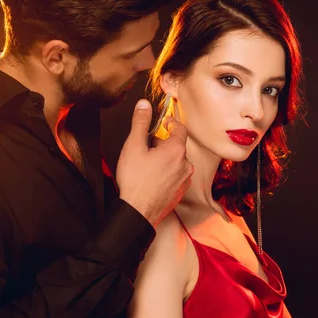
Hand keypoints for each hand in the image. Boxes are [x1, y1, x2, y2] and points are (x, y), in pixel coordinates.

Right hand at [116, 99, 192, 227]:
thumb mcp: (134, 146)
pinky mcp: (180, 192)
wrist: (138, 211)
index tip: (164, 122)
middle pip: (177, 146)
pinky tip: (152, 178)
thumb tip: (144, 105)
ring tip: (147, 164)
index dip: (171, 123)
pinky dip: (167, 173)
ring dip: (165, 159)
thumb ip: (140, 123)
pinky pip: (176, 176)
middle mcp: (184, 165)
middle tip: (147, 146)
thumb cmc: (135, 181)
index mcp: (176, 150)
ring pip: (177, 162)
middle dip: (163, 143)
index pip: (180, 129)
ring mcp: (184, 180)